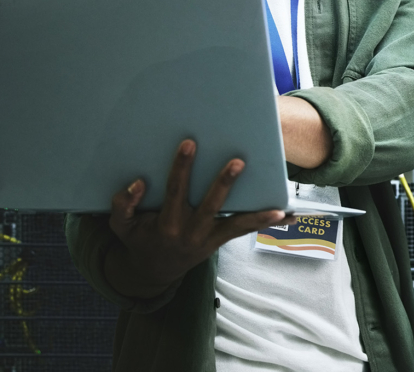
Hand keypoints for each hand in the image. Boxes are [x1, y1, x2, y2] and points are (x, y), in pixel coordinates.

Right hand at [106, 138, 294, 297]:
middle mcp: (191, 232)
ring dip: (258, 216)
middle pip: (211, 205)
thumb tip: (138, 183)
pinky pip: (245, 231)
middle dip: (224, 183)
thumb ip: (124, 205)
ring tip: (280, 208)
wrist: (154, 270)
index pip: (176, 190)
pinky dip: (267, 223)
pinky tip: (291, 216)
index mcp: (168, 224)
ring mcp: (209, 238)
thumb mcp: (122, 227)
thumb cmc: (140, 239)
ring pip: (237, 224)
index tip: (189, 144)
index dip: (182, 168)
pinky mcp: (221, 241)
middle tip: (238, 162)